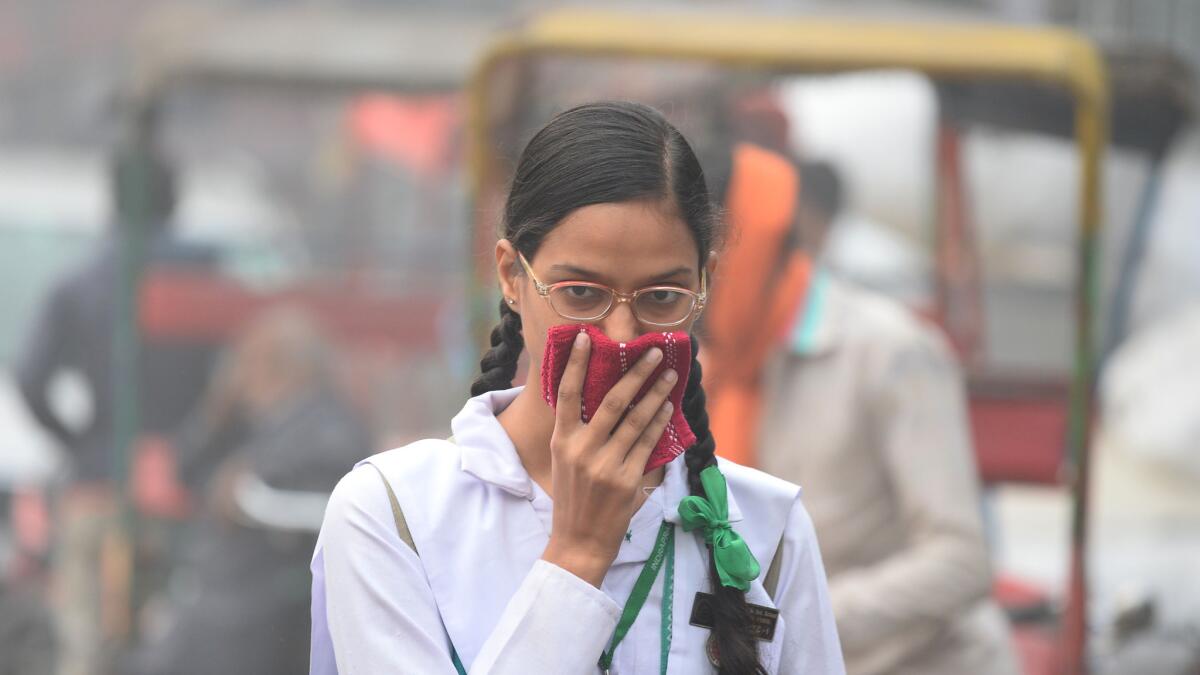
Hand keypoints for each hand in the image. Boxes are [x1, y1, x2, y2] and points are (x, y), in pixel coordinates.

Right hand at [540, 330, 677, 587]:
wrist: (578, 542)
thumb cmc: (573, 498)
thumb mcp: (563, 461)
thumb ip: (576, 431)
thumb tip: (600, 396)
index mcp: (561, 441)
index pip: (566, 393)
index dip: (575, 362)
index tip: (585, 337)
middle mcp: (581, 450)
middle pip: (611, 400)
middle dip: (635, 373)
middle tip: (653, 352)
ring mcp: (605, 465)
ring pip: (635, 420)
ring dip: (656, 394)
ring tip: (670, 375)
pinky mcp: (627, 480)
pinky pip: (647, 444)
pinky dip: (658, 423)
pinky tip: (667, 408)